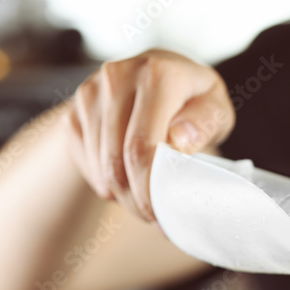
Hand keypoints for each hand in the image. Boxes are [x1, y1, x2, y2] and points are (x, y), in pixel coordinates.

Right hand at [66, 49, 234, 220]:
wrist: (156, 71)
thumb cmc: (193, 98)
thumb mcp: (215, 107)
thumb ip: (204, 123)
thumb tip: (180, 139)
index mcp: (156, 74)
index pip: (141, 146)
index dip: (149, 189)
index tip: (161, 213)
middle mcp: (117, 77)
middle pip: (116, 161)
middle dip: (134, 199)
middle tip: (154, 217)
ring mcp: (90, 92)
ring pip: (98, 166)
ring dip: (120, 195)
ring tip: (144, 202)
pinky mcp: (74, 111)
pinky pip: (84, 162)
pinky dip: (104, 182)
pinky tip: (126, 182)